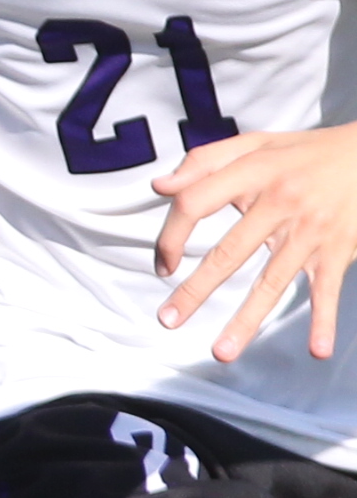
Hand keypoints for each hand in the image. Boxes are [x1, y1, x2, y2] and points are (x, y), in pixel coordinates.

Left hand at [154, 126, 356, 360]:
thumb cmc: (304, 153)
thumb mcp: (254, 144)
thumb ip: (203, 161)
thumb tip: (159, 186)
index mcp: (252, 174)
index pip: (195, 203)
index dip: (170, 234)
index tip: (162, 266)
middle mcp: (280, 203)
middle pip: (228, 252)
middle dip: (196, 290)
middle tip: (168, 320)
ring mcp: (311, 230)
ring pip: (272, 280)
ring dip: (247, 320)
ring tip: (221, 352)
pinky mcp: (339, 249)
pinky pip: (328, 289)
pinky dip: (324, 320)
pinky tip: (318, 349)